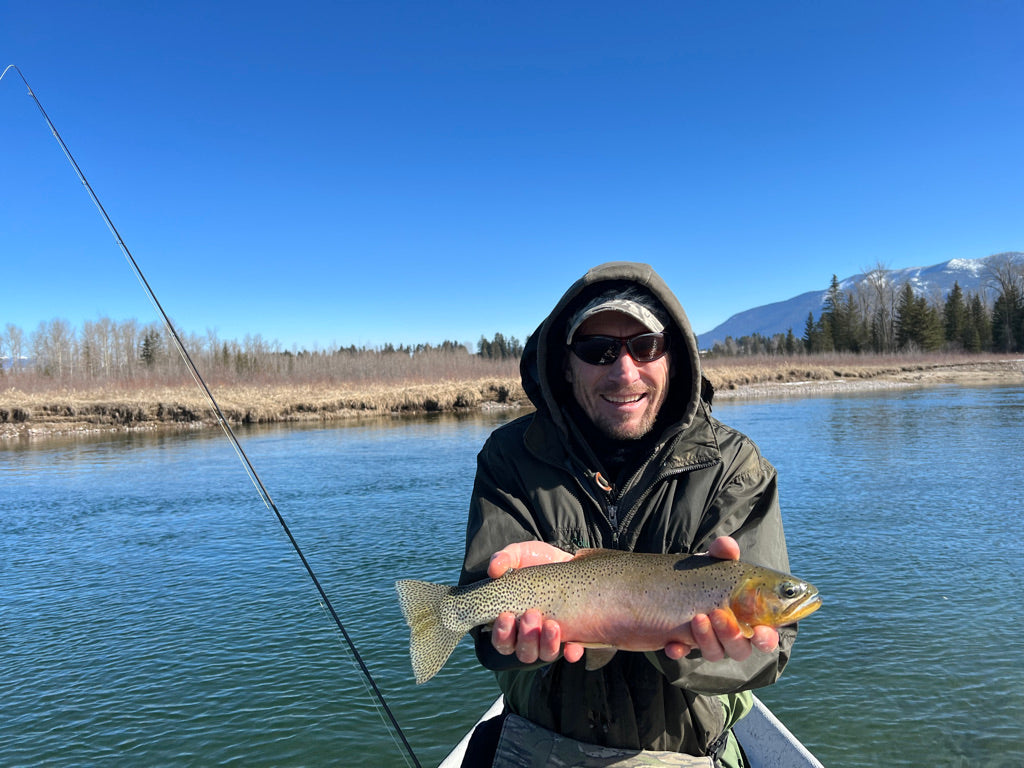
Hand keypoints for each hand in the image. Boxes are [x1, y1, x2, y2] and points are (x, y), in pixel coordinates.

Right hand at [486, 542, 585, 663]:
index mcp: (512, 622)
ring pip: (545, 654)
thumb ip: (504, 559)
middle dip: (526, 637)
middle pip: (524, 652)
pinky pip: (572, 653)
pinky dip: (572, 652)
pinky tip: (572, 646)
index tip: (506, 615)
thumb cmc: (536, 562)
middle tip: (531, 614)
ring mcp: (551, 639)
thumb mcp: (519, 555)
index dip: (502, 634)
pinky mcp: (574, 636)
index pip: (502, 641)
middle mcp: (530, 636)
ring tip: (551, 624)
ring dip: (546, 643)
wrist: (567, 561)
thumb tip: (494, 569)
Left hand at [663, 536, 779, 661]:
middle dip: (732, 635)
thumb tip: (727, 544)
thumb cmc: (697, 574)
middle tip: (718, 614)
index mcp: (746, 615)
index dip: (767, 637)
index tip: (759, 631)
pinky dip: (680, 649)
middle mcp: (729, 632)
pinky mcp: (682, 643)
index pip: (765, 634)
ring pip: (716, 653)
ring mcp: (706, 640)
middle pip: (740, 648)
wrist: (658, 583)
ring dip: (707, 639)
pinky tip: (672, 644)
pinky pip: (683, 653)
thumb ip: (722, 553)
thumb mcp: (710, 562)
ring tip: (696, 618)